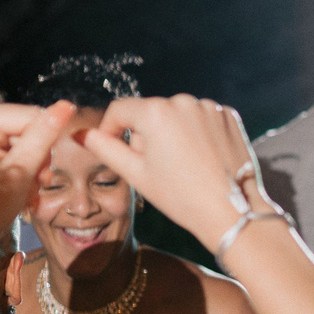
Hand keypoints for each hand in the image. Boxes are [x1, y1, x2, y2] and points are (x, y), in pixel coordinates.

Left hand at [0, 100, 75, 256]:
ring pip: (28, 137)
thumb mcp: (20, 171)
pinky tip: (20, 186)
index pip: (31, 116)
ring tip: (27, 189)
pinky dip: (24, 167)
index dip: (44, 144)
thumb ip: (44, 136)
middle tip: (33, 184)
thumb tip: (66, 106)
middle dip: (38, 157)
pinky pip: (17, 145)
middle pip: (29, 125)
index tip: (39, 175)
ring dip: (34, 166)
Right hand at [79, 95, 269, 249]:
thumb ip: (104, 149)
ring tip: (182, 166)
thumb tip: (81, 135)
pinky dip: (197, 133)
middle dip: (146, 135)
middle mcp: (183, 101)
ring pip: (176, 115)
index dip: (110, 129)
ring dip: (172, 133)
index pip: (119, 110)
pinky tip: (202, 159)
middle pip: (149, 113)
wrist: (231, 212)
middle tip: (156, 168)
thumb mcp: (135, 174)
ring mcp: (209, 107)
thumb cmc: (180, 197)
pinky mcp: (229, 116)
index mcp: (155, 112)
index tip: (114, 149)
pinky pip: (201, 119)